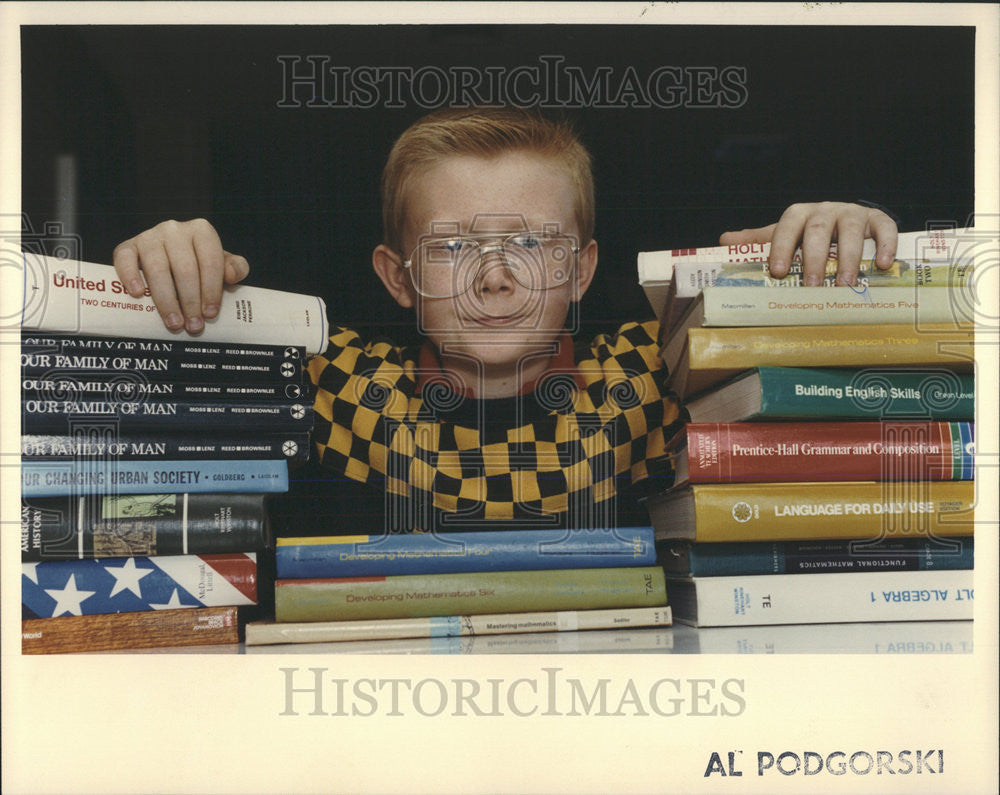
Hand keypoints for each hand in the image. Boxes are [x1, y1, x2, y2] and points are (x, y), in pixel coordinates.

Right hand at [113, 218, 248, 332]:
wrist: (169, 253)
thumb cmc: (200, 261)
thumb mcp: (223, 262)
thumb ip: (236, 267)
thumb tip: (231, 275)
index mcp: (201, 231)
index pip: (210, 262)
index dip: (211, 290)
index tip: (210, 313)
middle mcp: (174, 229)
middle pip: (185, 269)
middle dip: (190, 301)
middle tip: (193, 325)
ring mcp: (150, 236)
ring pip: (157, 268)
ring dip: (166, 300)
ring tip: (174, 322)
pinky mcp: (128, 245)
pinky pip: (124, 258)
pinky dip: (129, 275)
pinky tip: (137, 293)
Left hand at [719, 202, 897, 285]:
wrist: (844, 219)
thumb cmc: (808, 233)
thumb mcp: (783, 234)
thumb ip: (758, 240)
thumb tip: (723, 241)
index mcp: (799, 214)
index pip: (787, 226)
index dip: (782, 247)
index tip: (778, 271)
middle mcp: (825, 211)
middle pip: (819, 231)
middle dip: (815, 258)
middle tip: (812, 285)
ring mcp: (852, 213)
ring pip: (852, 231)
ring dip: (850, 257)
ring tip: (846, 284)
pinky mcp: (876, 219)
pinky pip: (884, 227)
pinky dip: (886, 244)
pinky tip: (884, 265)